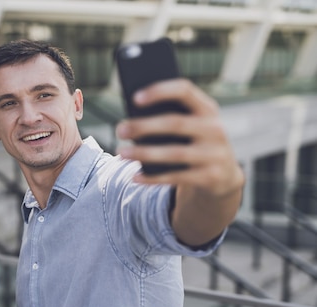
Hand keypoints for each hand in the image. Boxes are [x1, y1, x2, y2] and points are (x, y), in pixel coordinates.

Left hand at [116, 78, 242, 197]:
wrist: (223, 176)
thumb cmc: (194, 143)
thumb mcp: (190, 127)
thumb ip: (169, 119)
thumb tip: (132, 122)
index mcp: (208, 109)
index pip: (185, 91)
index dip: (160, 91)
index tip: (134, 98)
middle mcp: (215, 129)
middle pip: (175, 123)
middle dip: (144, 126)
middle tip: (120, 130)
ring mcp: (215, 154)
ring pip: (174, 153)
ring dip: (144, 153)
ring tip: (121, 152)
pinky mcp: (210, 177)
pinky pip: (176, 177)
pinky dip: (153, 178)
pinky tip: (135, 176)